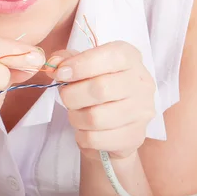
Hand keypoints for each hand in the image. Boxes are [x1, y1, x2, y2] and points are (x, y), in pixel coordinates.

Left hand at [45, 41, 155, 159]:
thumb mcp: (83, 63)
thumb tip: (54, 64)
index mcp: (129, 57)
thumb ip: (66, 59)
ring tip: (75, 113)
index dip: (80, 65)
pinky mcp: (135, 136)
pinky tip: (84, 129)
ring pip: (96, 118)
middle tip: (65, 96)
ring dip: (75, 117)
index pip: (109, 57)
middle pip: (100, 89)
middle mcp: (141, 82)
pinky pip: (96, 139)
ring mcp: (142, 111)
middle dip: (72, 95)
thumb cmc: (98, 82)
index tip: (60, 73)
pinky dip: (81, 135)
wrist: (118, 116)